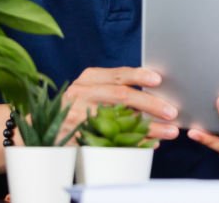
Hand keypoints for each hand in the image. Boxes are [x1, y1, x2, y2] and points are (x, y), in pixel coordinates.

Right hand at [59, 67, 179, 143]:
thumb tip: (155, 88)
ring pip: (120, 121)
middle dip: (150, 104)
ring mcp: (80, 116)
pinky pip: (112, 141)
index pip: (118, 74)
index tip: (158, 80)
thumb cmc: (79, 104)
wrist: (46, 128)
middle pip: (121, 96)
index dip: (139, 76)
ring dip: (148, 127)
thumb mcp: (92, 89)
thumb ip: (115, 86)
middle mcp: (83, 94)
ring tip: (169, 131)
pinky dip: (134, 143)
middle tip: (171, 112)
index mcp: (89, 79)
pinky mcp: (81, 137)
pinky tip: (151, 144)